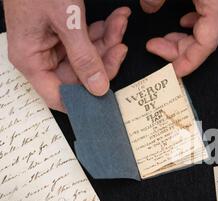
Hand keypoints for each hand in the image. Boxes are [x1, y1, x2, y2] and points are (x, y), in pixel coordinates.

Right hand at [4, 0, 130, 111]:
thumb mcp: (66, 21)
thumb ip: (84, 57)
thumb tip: (98, 89)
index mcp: (32, 60)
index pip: (58, 96)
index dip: (84, 101)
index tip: (109, 97)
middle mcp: (41, 55)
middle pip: (80, 76)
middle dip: (104, 60)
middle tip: (121, 46)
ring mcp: (53, 43)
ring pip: (89, 57)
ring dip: (108, 40)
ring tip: (119, 23)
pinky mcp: (64, 31)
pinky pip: (88, 40)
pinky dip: (103, 29)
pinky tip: (116, 19)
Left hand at [141, 0, 217, 76]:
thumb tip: (148, 7)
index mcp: (216, 4)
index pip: (206, 45)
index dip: (189, 62)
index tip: (173, 71)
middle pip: (206, 40)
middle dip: (180, 49)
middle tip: (155, 47)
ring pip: (209, 29)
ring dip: (187, 38)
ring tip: (167, 38)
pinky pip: (209, 15)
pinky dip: (195, 23)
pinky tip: (182, 21)